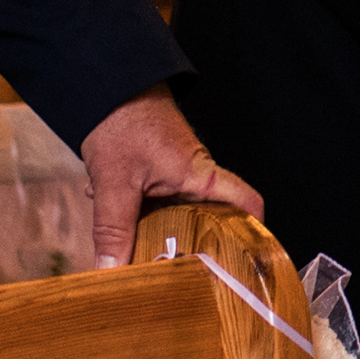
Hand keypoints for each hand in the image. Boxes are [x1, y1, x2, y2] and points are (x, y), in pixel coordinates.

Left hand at [83, 86, 261, 261]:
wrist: (106, 85)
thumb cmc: (122, 123)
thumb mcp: (114, 184)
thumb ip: (113, 230)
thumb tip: (113, 272)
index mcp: (201, 176)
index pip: (247, 204)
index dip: (253, 231)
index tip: (244, 259)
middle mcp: (197, 176)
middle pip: (211, 218)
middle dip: (193, 244)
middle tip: (182, 274)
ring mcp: (178, 172)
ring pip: (178, 212)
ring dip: (156, 228)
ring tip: (140, 252)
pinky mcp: (159, 169)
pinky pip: (157, 201)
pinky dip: (137, 212)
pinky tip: (112, 217)